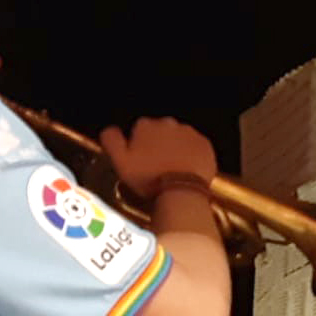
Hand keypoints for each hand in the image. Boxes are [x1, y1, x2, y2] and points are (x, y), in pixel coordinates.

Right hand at [100, 117, 216, 199]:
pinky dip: (192, 155)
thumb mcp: (120, 162)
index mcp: (146, 125)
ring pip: (179, 139)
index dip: (139, 146)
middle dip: (158, 145)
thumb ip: (111, 140)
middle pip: (160, 132)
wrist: (181, 191)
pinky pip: (196, 147)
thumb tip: (110, 130)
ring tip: (172, 170)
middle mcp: (168, 124)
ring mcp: (189, 133)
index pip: (139, 130)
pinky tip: (187, 170)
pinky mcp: (205, 144)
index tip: (141, 160)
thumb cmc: (149, 178)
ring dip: (176, 149)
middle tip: (157, 167)